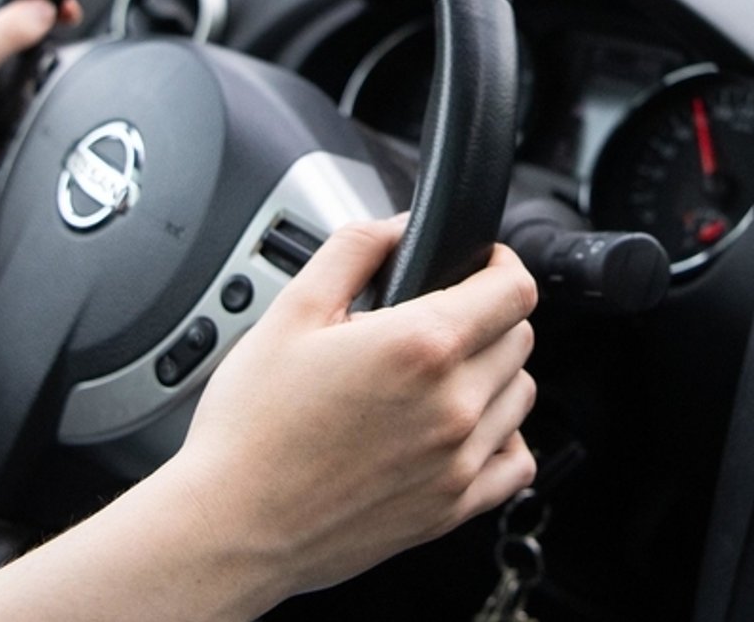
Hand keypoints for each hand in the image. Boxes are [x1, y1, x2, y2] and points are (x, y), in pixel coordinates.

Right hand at [163, 214, 538, 609]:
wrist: (232, 526)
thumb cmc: (251, 428)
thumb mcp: (290, 312)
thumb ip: (352, 251)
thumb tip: (396, 227)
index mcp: (421, 346)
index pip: (513, 289)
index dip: (500, 263)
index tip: (481, 264)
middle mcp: (453, 404)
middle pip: (519, 337)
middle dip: (489, 316)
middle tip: (439, 320)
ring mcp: (459, 460)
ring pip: (520, 395)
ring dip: (495, 373)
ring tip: (442, 374)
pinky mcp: (452, 508)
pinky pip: (515, 463)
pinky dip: (503, 439)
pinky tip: (465, 430)